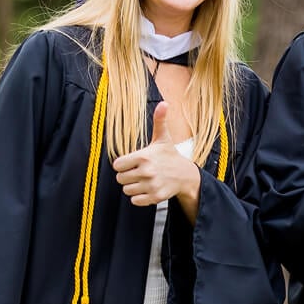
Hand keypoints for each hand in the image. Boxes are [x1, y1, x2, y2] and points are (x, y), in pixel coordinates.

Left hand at [112, 102, 200, 222]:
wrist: (186, 175)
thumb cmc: (169, 156)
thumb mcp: (163, 138)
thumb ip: (159, 121)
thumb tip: (164, 103)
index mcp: (144, 156)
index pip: (117, 165)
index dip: (122, 164)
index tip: (131, 163)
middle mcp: (146, 171)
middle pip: (120, 179)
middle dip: (126, 176)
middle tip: (137, 172)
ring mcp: (151, 185)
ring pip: (127, 190)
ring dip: (132, 186)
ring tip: (142, 180)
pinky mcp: (155, 197)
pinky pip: (135, 201)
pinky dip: (138, 197)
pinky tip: (146, 189)